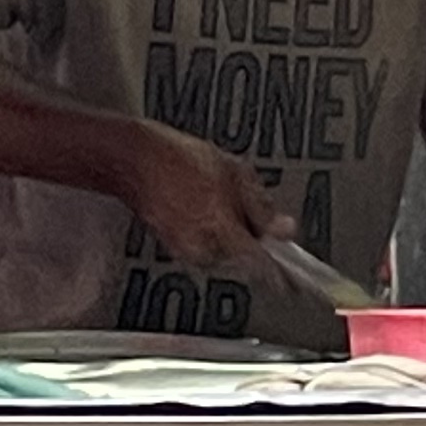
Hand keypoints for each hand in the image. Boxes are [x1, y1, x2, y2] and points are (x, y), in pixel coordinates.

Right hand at [118, 125, 289, 269]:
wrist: (137, 161)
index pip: (259, 263)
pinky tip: (200, 202)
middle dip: (248, 233)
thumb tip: (284, 229)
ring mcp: (186, 251)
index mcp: (223, 233)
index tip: (287, 264)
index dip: (276, 260)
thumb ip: (263, 207)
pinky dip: (208, 227)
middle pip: (242, 254)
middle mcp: (204, 250)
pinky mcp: (174, 247)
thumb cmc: (181, 160)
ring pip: (223, 249)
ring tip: (216, 197)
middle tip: (242, 203)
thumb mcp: (237, 173)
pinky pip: (204, 243)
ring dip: (228, 230)